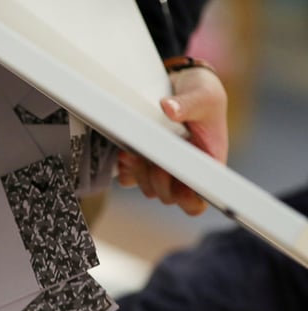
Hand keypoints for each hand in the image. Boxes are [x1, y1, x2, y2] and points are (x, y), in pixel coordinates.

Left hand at [117, 65, 228, 215]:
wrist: (181, 85)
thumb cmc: (202, 92)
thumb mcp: (203, 94)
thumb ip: (188, 104)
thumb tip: (170, 109)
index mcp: (208, 164)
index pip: (199, 200)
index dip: (188, 199)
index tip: (178, 181)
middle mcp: (185, 172)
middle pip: (169, 197)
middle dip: (159, 180)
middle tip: (153, 158)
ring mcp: (162, 169)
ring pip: (148, 188)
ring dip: (140, 173)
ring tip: (135, 152)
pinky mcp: (143, 162)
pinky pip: (130, 178)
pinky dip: (126, 168)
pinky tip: (125, 152)